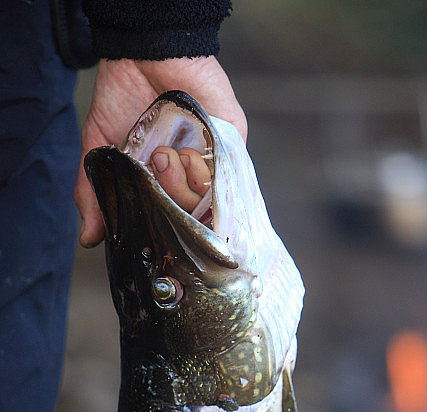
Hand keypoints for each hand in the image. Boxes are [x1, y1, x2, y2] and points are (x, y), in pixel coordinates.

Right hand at [75, 56, 246, 246]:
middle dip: (168, 198)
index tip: (146, 222)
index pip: (168, 220)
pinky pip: (227, 181)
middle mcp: (189, 176)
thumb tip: (89, 238)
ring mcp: (211, 164)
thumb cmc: (124, 94)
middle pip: (189, 218)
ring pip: (207, 204)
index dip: (159, 226)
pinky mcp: (231, 147)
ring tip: (166, 153)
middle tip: (153, 166)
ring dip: (181, 183)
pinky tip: (187, 152)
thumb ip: (95, 194)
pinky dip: (203, 173)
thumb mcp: (100, 150)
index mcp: (162, 181)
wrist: (147, 52)